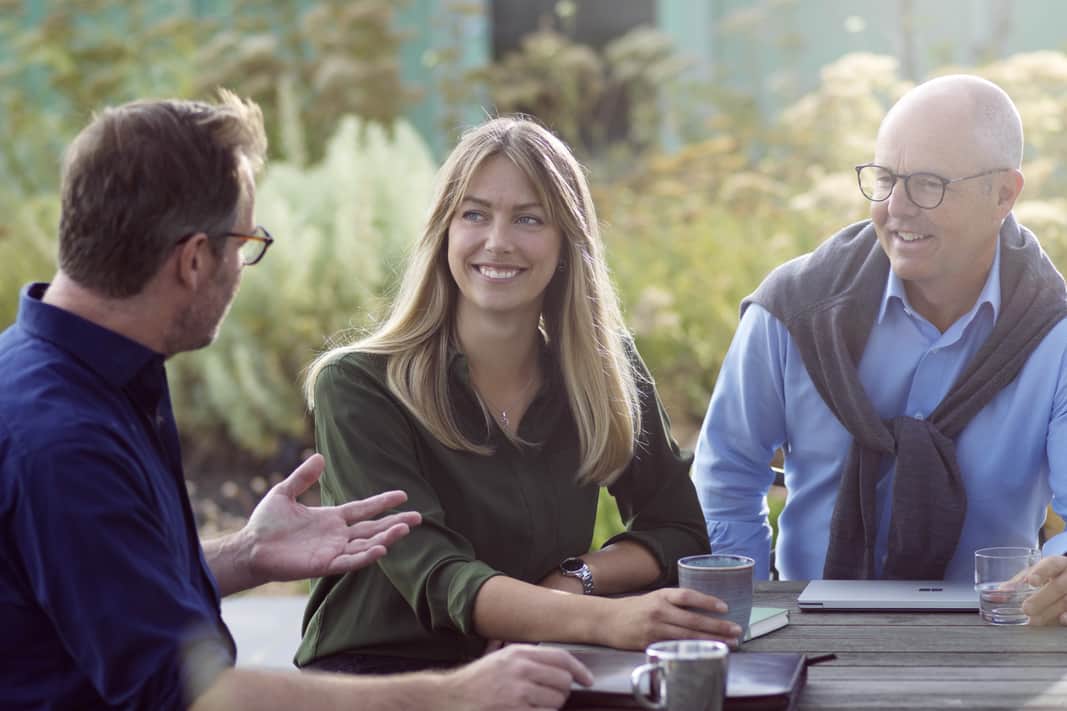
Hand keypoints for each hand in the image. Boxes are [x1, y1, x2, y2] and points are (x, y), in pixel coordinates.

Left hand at [242, 453, 421, 584]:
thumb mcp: (284, 493)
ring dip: (387, 538)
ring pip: (367, 544)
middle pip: (373, 528)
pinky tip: (381, 549)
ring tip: (405, 529)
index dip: (383, 502)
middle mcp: (337, 536)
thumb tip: (319, 457)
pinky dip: (366, 556)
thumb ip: (303, 477)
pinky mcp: (324, 565)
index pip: (364, 509)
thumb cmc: (265, 523)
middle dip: (396, 523)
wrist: (250, 547)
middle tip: (419, 518)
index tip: (403, 495)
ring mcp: (332, 551)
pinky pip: (350, 562)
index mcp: (332, 518)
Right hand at [440, 644, 592, 710]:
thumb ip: (530, 659)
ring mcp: (518, 693)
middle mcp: (520, 670)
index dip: (580, 670)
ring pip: (557, 701)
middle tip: (548, 695)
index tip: (587, 680)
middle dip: (561, 691)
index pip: (562, 658)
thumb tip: (564, 667)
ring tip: (533, 705)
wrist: (451, 698)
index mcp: (519, 653)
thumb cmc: (479, 680)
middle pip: (564, 681)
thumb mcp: (503, 658)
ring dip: (551, 706)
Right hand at [600, 587, 742, 649]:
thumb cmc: (634, 609)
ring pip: (688, 636)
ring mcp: (655, 629)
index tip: (725, 607)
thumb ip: (675, 602)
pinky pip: (676, 648)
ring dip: (711, 640)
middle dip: (718, 626)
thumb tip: (704, 608)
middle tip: (736, 630)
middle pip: (693, 620)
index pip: (688, 596)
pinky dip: (693, 650)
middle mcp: (659, 611)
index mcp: (662, 596)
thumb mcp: (655, 598)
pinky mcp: (650, 644)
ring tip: (729, 643)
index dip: (707, 601)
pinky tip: (706, 652)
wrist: (607, 620)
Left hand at [1021, 555, 1066, 625]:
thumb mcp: (1036, 573)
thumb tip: (1000, 592)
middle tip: (1026, 608)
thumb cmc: (1049, 576)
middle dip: (1042, 598)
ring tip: (1034, 620)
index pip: (1051, 564)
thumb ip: (1019, 582)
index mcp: (1058, 564)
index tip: (1031, 581)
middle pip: (1059, 586)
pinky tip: (1060, 620)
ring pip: (1066, 601)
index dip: (1041, 572)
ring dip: (1050, 612)